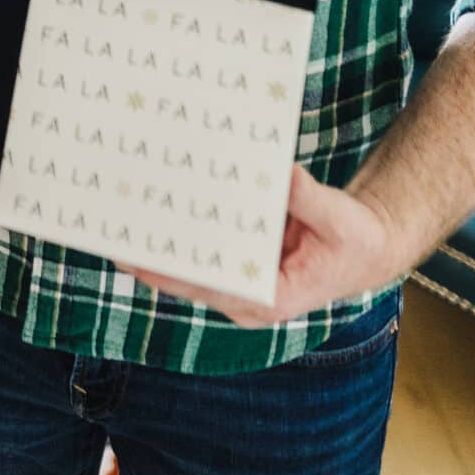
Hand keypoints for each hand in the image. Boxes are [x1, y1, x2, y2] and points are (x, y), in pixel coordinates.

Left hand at [115, 164, 402, 326]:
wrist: (364, 246)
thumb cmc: (355, 240)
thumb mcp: (340, 220)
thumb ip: (309, 199)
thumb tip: (282, 175)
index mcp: (269, 299)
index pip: (209, 287)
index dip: (170, 273)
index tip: (134, 257)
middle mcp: (246, 296)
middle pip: (188, 277)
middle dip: (151, 254)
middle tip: (110, 227)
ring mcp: (238, 279)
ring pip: (189, 263)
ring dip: (157, 240)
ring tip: (118, 212)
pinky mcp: (236, 258)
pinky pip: (202, 245)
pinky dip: (179, 225)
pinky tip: (152, 201)